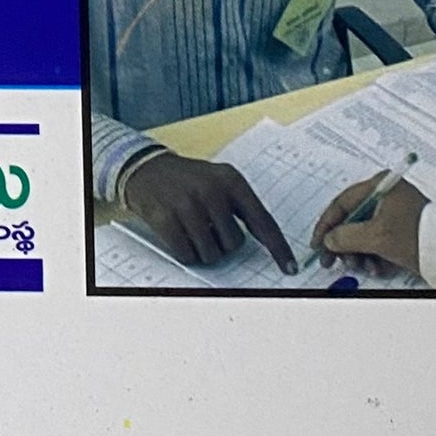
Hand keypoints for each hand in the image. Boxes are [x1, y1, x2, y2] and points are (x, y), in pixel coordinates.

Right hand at [121, 150, 294, 271]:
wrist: (145, 167)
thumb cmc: (188, 179)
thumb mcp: (218, 180)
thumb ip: (241, 207)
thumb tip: (268, 243)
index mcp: (230, 180)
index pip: (262, 221)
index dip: (278, 248)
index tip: (289, 268)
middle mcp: (211, 190)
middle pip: (234, 244)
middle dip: (222, 241)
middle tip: (207, 225)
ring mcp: (187, 204)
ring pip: (212, 254)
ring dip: (202, 249)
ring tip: (191, 226)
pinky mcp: (166, 218)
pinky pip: (187, 255)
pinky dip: (185, 252)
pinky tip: (178, 232)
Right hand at [313, 173, 426, 277]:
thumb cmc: (417, 235)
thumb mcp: (375, 237)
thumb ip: (345, 236)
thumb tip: (329, 240)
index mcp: (379, 185)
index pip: (342, 202)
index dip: (326, 224)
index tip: (318, 242)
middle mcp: (386, 194)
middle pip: (353, 218)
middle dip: (343, 243)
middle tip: (333, 260)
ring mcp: (394, 211)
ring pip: (364, 232)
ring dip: (358, 252)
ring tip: (360, 266)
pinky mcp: (401, 228)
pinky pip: (378, 239)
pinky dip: (373, 254)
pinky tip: (375, 267)